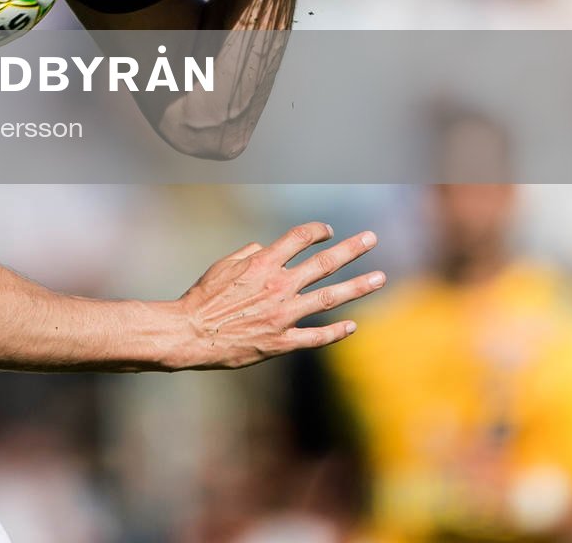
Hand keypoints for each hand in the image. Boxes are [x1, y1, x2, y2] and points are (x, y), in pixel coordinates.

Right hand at [170, 222, 382, 368]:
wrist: (191, 332)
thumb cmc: (203, 297)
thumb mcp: (221, 266)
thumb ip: (247, 253)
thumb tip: (265, 247)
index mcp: (262, 264)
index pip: (299, 238)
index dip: (316, 230)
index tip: (328, 230)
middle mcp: (279, 286)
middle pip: (324, 263)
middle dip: (351, 249)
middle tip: (371, 239)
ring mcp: (284, 315)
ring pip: (330, 298)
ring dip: (357, 286)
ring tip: (379, 277)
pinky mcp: (282, 341)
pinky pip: (316, 335)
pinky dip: (336, 331)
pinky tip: (352, 325)